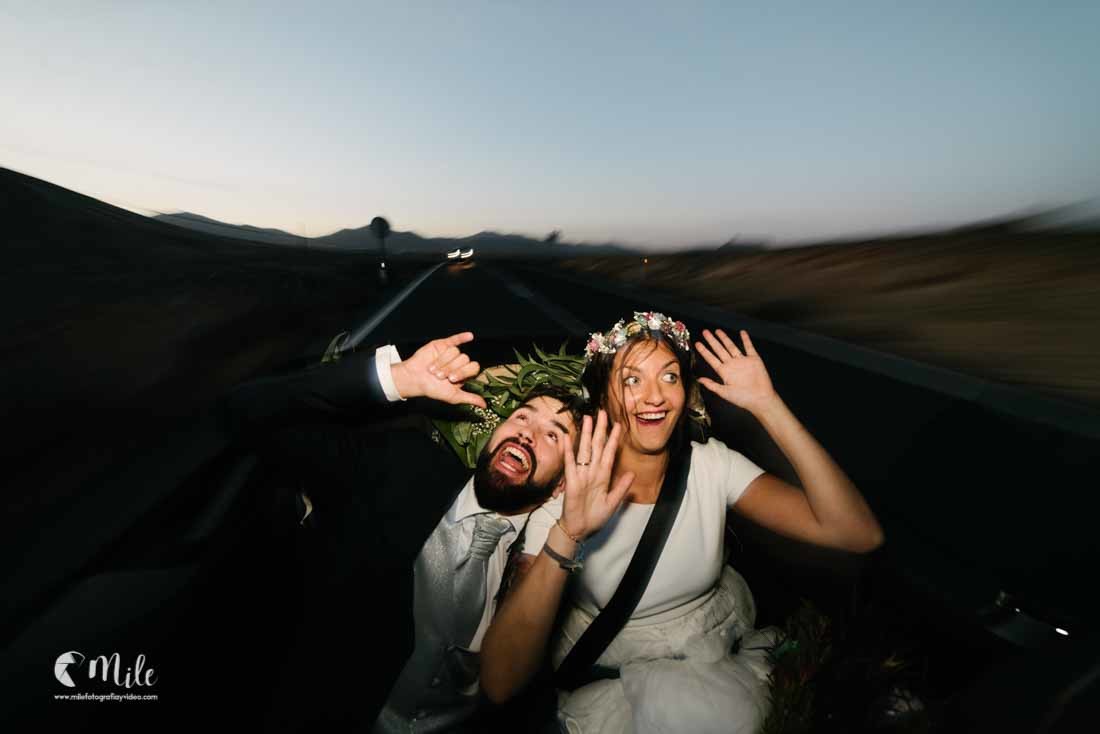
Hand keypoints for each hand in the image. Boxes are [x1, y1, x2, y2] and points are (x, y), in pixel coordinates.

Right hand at [390, 332, 486, 407]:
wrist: (414, 379)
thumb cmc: (432, 388)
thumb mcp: (453, 396)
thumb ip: (470, 398)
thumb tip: (485, 405)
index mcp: (464, 373)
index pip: (473, 368)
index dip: (463, 372)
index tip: (452, 379)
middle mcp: (460, 362)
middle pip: (465, 359)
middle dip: (451, 368)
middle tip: (440, 375)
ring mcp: (452, 353)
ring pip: (455, 351)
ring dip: (443, 361)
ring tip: (433, 369)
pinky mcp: (444, 344)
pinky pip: (456, 339)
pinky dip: (462, 337)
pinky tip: (470, 336)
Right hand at [555, 409, 633, 540]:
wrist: (580, 530)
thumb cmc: (595, 517)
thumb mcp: (613, 502)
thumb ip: (621, 488)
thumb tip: (632, 473)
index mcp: (603, 476)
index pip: (609, 453)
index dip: (613, 439)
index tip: (618, 425)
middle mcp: (592, 472)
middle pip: (596, 446)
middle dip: (600, 429)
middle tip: (602, 412)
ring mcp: (581, 475)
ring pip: (584, 450)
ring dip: (585, 434)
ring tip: (587, 418)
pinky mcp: (571, 482)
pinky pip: (570, 464)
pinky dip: (568, 451)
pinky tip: (567, 438)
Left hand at [695, 329, 778, 414]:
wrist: (760, 399)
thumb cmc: (743, 398)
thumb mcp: (724, 392)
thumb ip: (711, 385)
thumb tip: (699, 380)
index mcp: (725, 372)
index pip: (712, 359)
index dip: (704, 351)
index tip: (697, 344)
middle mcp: (732, 365)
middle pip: (719, 350)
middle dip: (712, 341)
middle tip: (705, 332)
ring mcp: (742, 361)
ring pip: (731, 346)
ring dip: (725, 338)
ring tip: (718, 331)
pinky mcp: (754, 360)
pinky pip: (749, 347)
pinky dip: (746, 340)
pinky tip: (742, 333)